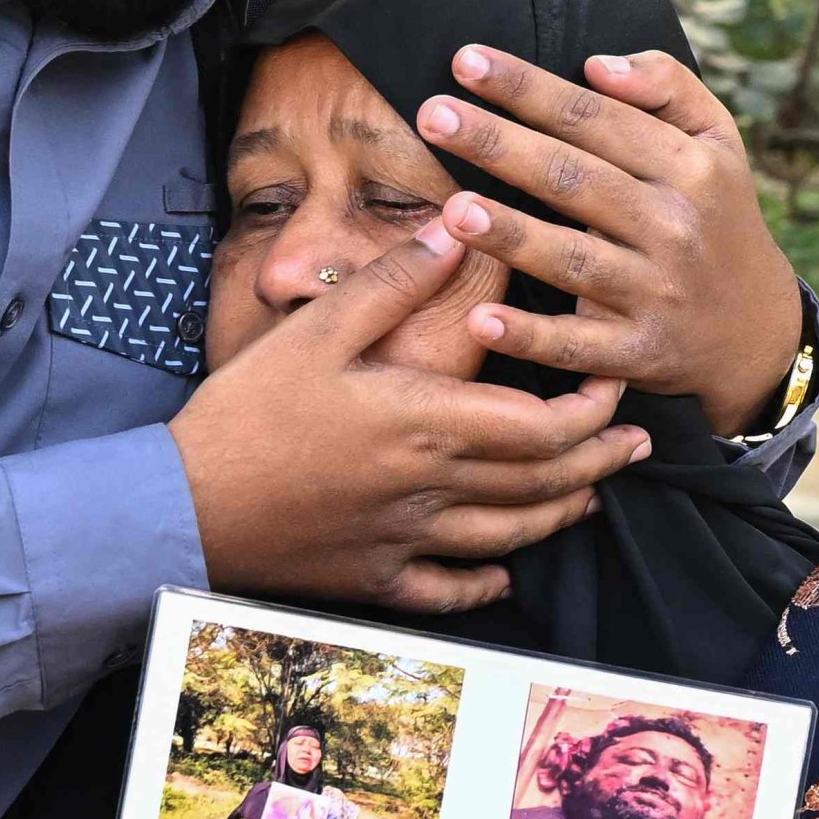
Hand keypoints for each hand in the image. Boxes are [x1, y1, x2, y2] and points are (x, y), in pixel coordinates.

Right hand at [173, 218, 653, 611]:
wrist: (182, 508)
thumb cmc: (247, 413)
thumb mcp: (316, 328)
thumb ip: (394, 279)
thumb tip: (457, 227)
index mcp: (427, 424)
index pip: (544, 424)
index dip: (594, 409)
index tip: (614, 382)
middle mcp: (432, 489)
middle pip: (544, 483)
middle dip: (601, 461)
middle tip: (636, 443)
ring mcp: (407, 541)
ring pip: (511, 536)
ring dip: (562, 513)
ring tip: (592, 493)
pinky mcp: (374, 578)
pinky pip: (449, 590)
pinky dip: (488, 582)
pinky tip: (504, 573)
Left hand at [412, 45, 808, 427]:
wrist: (756, 330)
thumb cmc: (715, 215)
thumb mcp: (717, 141)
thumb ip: (667, 86)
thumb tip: (596, 64)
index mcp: (688, 166)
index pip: (594, 118)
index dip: (529, 87)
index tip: (465, 60)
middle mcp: (673, 226)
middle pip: (573, 180)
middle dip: (500, 146)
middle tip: (433, 116)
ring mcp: (656, 292)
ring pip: (572, 259)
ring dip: (512, 237)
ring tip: (453, 209)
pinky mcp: (639, 353)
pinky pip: (578, 346)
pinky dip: (531, 338)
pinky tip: (480, 319)